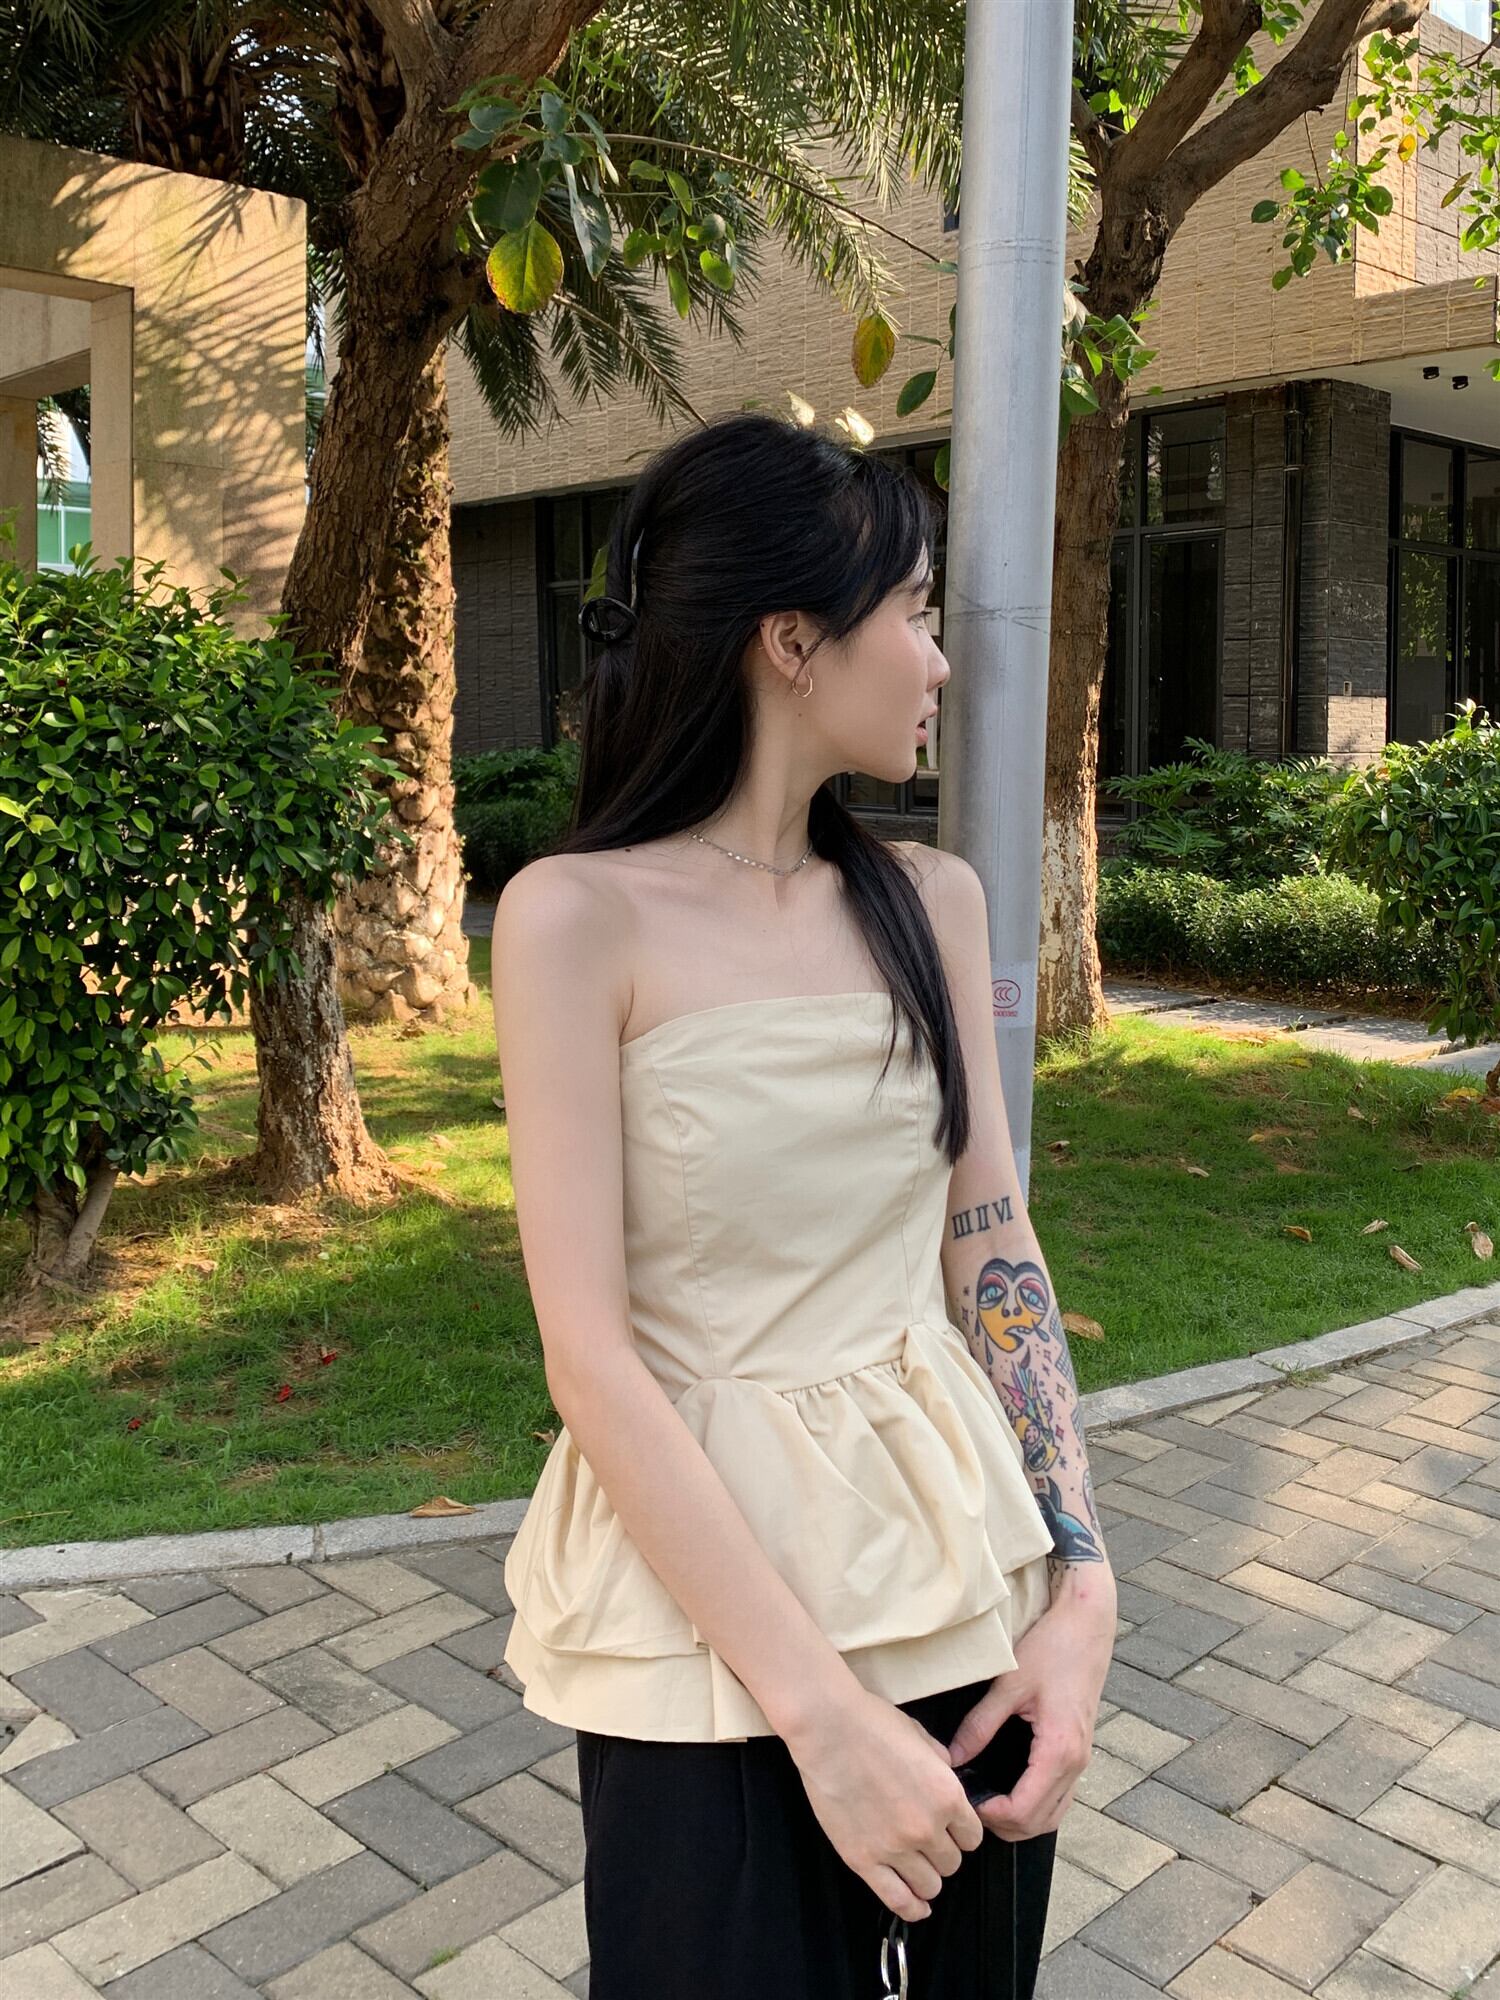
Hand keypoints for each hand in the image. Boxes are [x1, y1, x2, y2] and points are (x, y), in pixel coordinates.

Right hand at [784, 1683, 985, 1922]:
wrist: (827, 1728)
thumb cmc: (872, 1723)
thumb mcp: (921, 1736)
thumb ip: (941, 1764)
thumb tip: (947, 1774)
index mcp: (947, 1795)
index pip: (973, 1837)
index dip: (961, 1833)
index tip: (950, 1829)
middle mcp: (927, 1828)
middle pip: (952, 1863)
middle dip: (943, 1852)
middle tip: (927, 1840)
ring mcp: (895, 1848)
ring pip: (930, 1886)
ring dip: (926, 1876)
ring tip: (916, 1865)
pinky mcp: (863, 1860)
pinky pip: (897, 1900)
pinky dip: (911, 1908)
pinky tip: (916, 1906)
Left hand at [945, 1566, 1116, 1842]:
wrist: (1087, 1625)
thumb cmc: (1052, 1648)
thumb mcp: (1009, 1684)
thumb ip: (978, 1725)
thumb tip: (951, 1758)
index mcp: (1059, 1750)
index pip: (1025, 1811)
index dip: (992, 1817)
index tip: (964, 1803)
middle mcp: (1076, 1762)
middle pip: (1040, 1823)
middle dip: (1004, 1826)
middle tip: (969, 1807)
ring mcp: (1082, 1759)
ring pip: (1053, 1814)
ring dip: (1022, 1820)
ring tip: (986, 1803)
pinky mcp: (1080, 1750)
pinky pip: (1060, 1795)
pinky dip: (1037, 1804)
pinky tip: (1010, 1790)